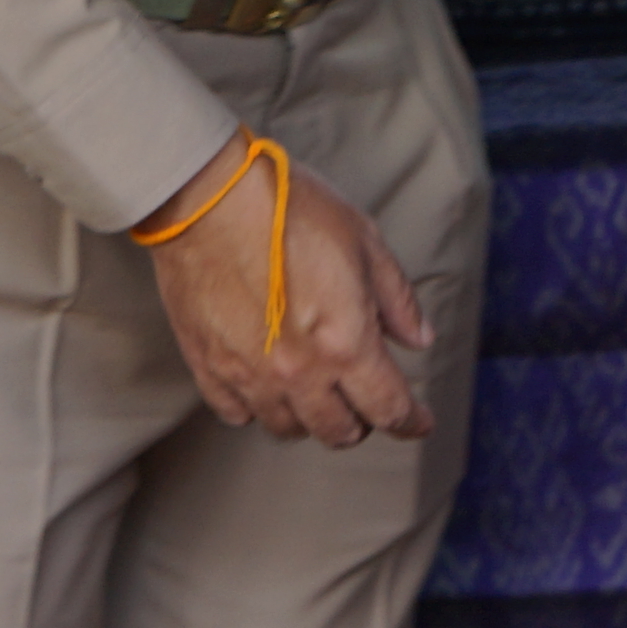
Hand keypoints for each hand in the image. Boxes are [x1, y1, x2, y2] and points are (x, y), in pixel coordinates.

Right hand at [136, 133, 438, 447]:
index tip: (418, 422)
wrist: (208, 196)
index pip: (388, 408)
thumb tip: (418, 338)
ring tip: (315, 396)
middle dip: (361, 422)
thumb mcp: (364, 241)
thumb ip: (397, 299)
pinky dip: (255, 409)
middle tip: (365, 404)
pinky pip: (236, 412)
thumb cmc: (288, 209)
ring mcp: (249, 374)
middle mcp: (299, 372)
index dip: (410, 421)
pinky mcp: (208, 365)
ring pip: (287, 428)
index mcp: (346, 343)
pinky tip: (264, 387)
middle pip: (338, 431)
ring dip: (309, 418)